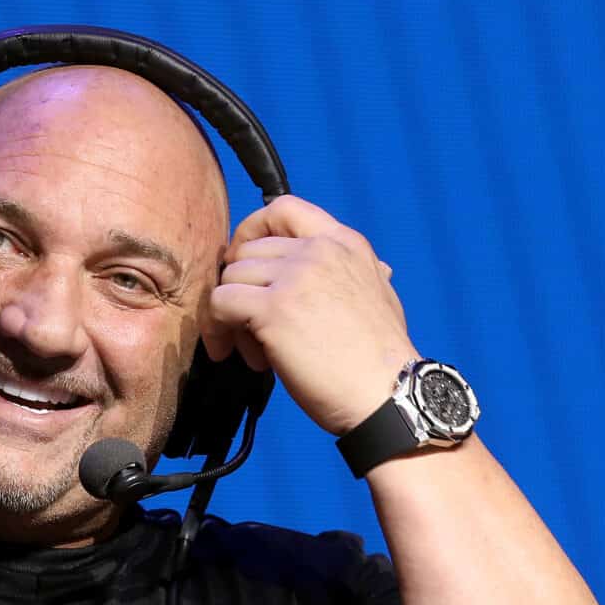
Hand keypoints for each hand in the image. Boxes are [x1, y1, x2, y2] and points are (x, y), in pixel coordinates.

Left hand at [203, 195, 418, 436]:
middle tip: (253, 330)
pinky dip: (218, 330)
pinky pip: (220, 303)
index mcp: (344, 242)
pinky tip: (238, 356)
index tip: (246, 262)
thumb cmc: (381, 361)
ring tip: (256, 352)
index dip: (253, 230)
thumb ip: (366, 275)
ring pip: (230, 278)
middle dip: (242, 290)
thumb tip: (379, 269)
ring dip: (232, 318)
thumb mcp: (383, 297)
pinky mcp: (273, 308)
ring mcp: (294, 276)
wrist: (386, 395)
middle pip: (247, 251)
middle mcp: (318, 250)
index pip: (283, 209)